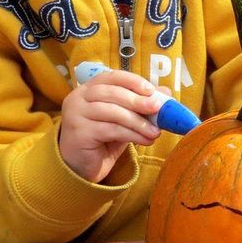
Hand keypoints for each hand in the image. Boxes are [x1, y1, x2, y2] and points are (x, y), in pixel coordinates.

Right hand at [59, 68, 163, 182]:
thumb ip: (140, 104)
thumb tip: (166, 92)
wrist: (82, 166)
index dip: (133, 81)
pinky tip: (145, 140)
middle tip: (158, 109)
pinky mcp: (79, 132)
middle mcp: (78, 98)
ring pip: (113, 112)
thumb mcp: (124, 118)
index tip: (151, 91)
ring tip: (155, 132)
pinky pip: (110, 129)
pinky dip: (132, 134)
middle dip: (138, 101)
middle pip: (112, 93)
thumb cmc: (104, 138)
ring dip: (138, 122)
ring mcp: (75, 114)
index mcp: (89, 88)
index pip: (112, 77)